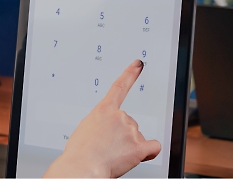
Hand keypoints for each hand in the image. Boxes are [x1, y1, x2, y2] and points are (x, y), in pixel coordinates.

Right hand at [44, 60, 160, 177]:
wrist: (81, 168)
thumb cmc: (79, 154)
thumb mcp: (84, 130)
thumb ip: (100, 125)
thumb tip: (108, 134)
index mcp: (103, 110)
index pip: (119, 87)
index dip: (130, 74)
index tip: (138, 64)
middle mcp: (120, 116)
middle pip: (128, 124)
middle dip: (121, 137)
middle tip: (107, 149)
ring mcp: (130, 130)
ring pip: (137, 138)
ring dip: (128, 148)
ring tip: (112, 157)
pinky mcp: (139, 146)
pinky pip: (153, 147)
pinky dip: (148, 153)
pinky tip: (138, 157)